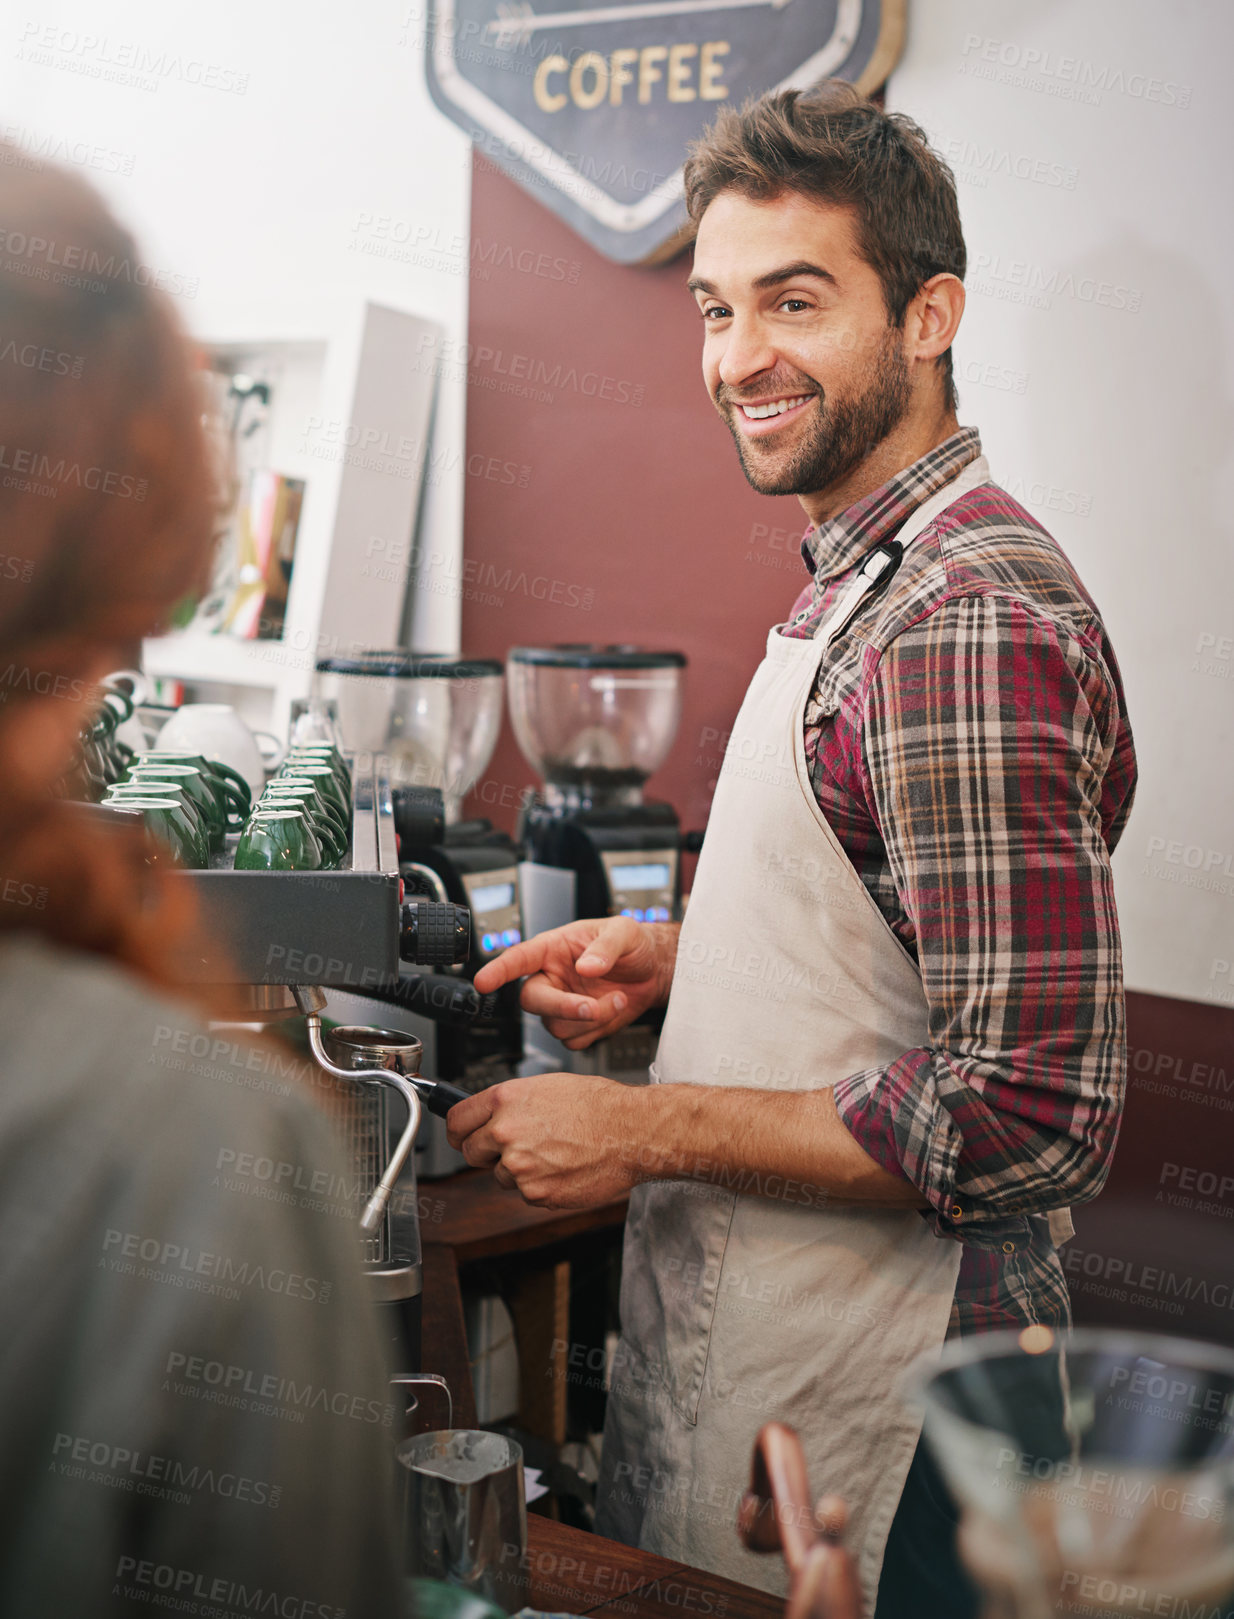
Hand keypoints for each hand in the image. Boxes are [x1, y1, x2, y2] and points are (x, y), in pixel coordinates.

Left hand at [445, 1072, 639, 1207]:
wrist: (631, 1131)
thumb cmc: (598, 1106)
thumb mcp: (546, 1087)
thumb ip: (511, 1103)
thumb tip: (489, 1115)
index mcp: (506, 1100)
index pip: (456, 1121)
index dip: (457, 1130)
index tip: (460, 1136)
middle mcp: (506, 1131)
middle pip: (470, 1152)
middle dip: (486, 1152)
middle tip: (514, 1147)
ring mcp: (519, 1165)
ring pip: (501, 1175)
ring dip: (519, 1170)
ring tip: (553, 1153)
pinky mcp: (536, 1192)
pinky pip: (526, 1193)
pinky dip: (541, 1185)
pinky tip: (563, 1167)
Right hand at [473, 915, 676, 1049]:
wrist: (654, 972)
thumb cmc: (633, 944)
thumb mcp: (624, 932)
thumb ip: (605, 947)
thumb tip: (585, 966)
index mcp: (553, 949)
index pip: (519, 958)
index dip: (498, 970)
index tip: (484, 981)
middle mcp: (551, 978)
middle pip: (532, 1000)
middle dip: (562, 1007)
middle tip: (592, 1006)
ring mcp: (562, 1004)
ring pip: (555, 1025)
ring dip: (590, 1019)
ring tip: (618, 998)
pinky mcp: (577, 1026)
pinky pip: (575, 1041)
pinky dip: (597, 1032)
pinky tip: (613, 1011)